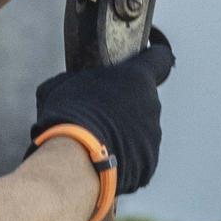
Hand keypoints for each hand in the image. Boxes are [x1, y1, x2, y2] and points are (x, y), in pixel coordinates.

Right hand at [30, 29, 175, 196]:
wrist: (76, 158)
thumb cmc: (70, 115)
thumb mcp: (61, 85)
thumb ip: (78, 79)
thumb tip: (72, 85)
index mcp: (136, 77)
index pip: (159, 58)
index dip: (152, 57)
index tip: (147, 58)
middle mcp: (151, 105)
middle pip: (143, 99)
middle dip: (125, 104)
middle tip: (98, 112)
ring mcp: (153, 136)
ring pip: (141, 129)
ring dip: (124, 131)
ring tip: (95, 140)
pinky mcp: (149, 163)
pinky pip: (137, 156)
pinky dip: (123, 156)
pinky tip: (100, 157)